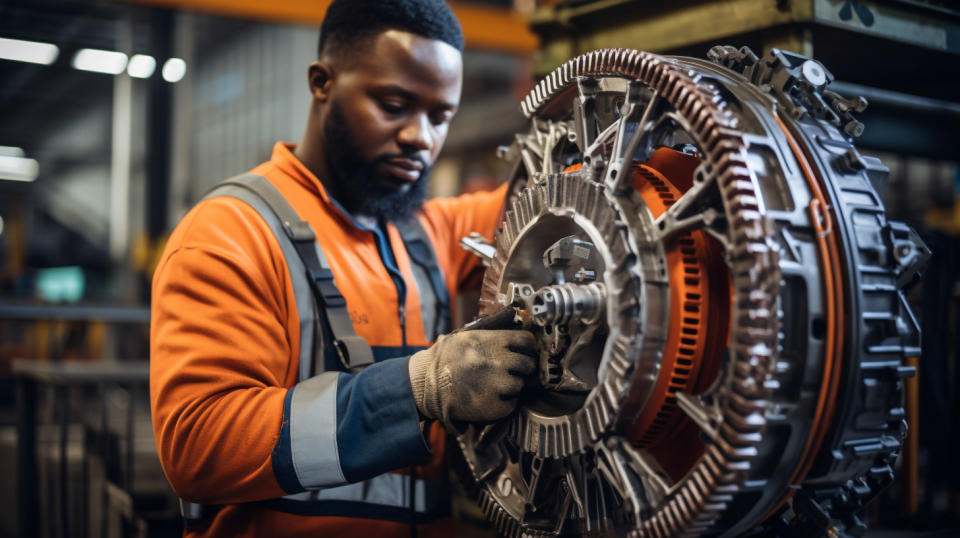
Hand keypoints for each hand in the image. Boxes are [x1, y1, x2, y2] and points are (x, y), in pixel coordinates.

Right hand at [408, 329, 536, 430]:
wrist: (424, 384)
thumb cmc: (445, 358)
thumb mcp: (466, 335)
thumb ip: (491, 330)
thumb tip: (514, 318)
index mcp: (492, 341)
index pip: (527, 340)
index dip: (527, 347)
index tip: (523, 352)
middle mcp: (497, 361)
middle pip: (527, 364)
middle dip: (520, 368)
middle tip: (506, 371)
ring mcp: (497, 385)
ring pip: (519, 385)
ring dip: (510, 386)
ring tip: (492, 385)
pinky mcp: (494, 406)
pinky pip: (511, 404)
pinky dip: (503, 403)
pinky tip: (489, 398)